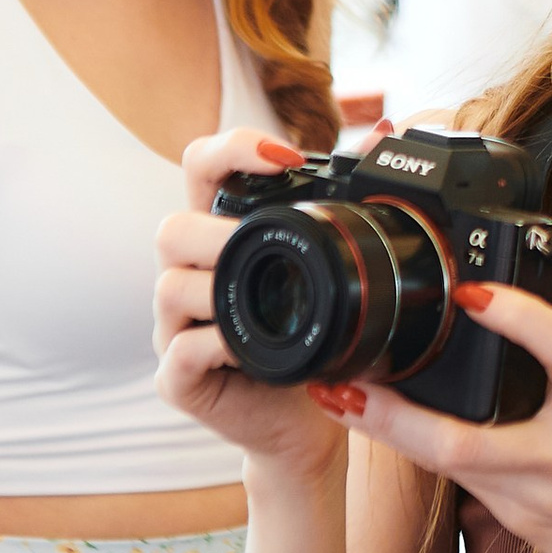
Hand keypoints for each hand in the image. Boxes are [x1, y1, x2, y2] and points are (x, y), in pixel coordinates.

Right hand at [153, 125, 345, 484]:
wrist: (308, 422)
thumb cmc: (314, 340)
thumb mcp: (331, 269)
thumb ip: (345, 203)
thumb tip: (381, 131)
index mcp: (221, 236)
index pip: (200, 167)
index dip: (231, 150)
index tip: (282, 157)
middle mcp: (190, 276)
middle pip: (171, 228)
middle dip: (217, 230)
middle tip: (266, 242)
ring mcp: (176, 328)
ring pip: (170, 286)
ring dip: (219, 289)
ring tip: (269, 301)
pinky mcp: (178, 378)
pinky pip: (180, 351)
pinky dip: (217, 346)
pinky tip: (251, 350)